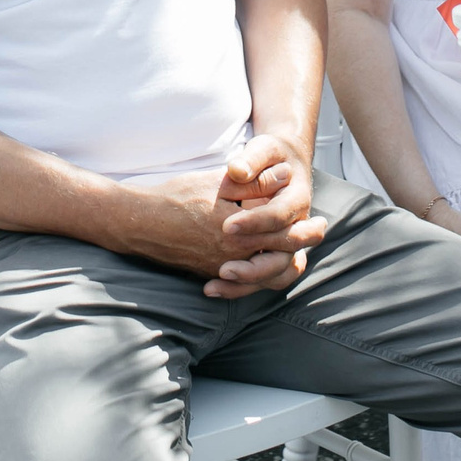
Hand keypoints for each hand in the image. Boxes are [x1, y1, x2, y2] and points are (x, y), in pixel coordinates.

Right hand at [124, 134, 325, 297]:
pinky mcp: (209, 273)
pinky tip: (267, 263)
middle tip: (319, 231)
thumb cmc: (176, 197)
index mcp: (238, 233)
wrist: (138, 222)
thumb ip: (252, 184)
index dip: (306, 230)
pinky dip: (261, 274)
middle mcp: (233, 257)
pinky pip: (244, 281)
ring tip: (298, 251)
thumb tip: (284, 178)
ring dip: (284, 262)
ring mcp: (220, 268)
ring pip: (264, 275)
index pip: (284, 236)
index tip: (321, 222)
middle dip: (303, 245)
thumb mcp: (216, 183)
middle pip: (280, 257)